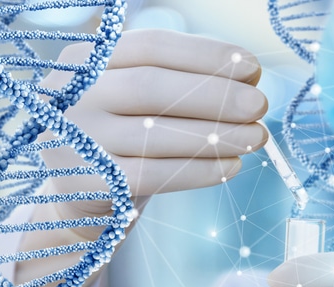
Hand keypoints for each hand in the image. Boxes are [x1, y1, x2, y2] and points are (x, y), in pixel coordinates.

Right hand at [16, 29, 267, 286]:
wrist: (83, 193)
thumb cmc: (126, 136)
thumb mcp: (142, 101)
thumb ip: (184, 82)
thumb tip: (249, 77)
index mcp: (87, 60)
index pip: (151, 46)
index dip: (205, 55)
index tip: (252, 68)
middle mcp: (74, 95)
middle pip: (152, 87)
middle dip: (215, 95)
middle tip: (259, 105)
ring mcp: (76, 140)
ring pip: (155, 133)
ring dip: (215, 135)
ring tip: (256, 137)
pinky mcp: (87, 183)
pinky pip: (154, 175)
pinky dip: (198, 171)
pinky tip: (231, 167)